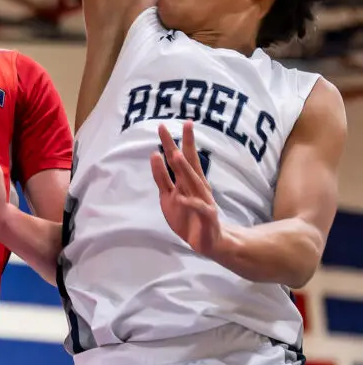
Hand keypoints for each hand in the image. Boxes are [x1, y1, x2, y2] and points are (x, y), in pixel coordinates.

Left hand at [151, 121, 221, 255]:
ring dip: (185, 168)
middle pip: (188, 163)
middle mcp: (197, 186)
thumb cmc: (188, 215)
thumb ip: (161, 177)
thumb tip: (154, 154)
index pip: (185, 157)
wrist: (209, 241)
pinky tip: (180, 198)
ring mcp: (203, 200)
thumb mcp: (168, 194)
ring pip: (194, 182)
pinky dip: (190, 203)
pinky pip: (198, 208)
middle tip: (174, 127)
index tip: (177, 123)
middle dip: (181, 145)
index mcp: (189, 180)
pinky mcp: (206, 216)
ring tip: (176, 154)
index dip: (181, 140)